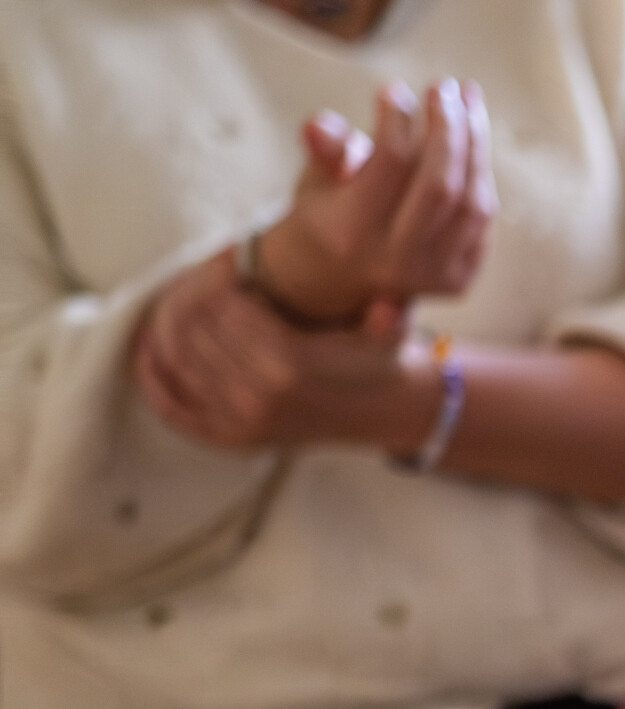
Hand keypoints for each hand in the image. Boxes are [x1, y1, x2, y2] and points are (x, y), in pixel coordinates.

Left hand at [134, 252, 437, 451]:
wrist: (393, 415)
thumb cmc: (383, 363)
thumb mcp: (382, 327)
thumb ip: (368, 306)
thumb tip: (372, 296)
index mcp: (288, 363)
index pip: (221, 306)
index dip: (216, 279)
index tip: (227, 268)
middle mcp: (257, 395)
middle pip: (193, 332)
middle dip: (189, 303)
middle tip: (198, 285)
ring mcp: (240, 422)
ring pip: (177, 363)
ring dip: (166, 334)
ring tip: (173, 309)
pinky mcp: (233, 440)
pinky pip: (174, 408)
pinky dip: (153, 381)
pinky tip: (146, 355)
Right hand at [253, 78, 496, 324]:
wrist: (338, 281)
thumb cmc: (326, 213)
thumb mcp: (312, 181)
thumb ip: (323, 152)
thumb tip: (319, 126)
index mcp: (351, 234)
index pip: (390, 164)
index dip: (397, 119)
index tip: (394, 88)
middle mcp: (396, 262)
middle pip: (441, 185)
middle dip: (448, 128)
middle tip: (443, 86)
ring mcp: (433, 276)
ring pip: (473, 202)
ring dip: (475, 143)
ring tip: (468, 99)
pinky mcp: (460, 279)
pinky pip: (483, 218)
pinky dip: (480, 173)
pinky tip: (472, 137)